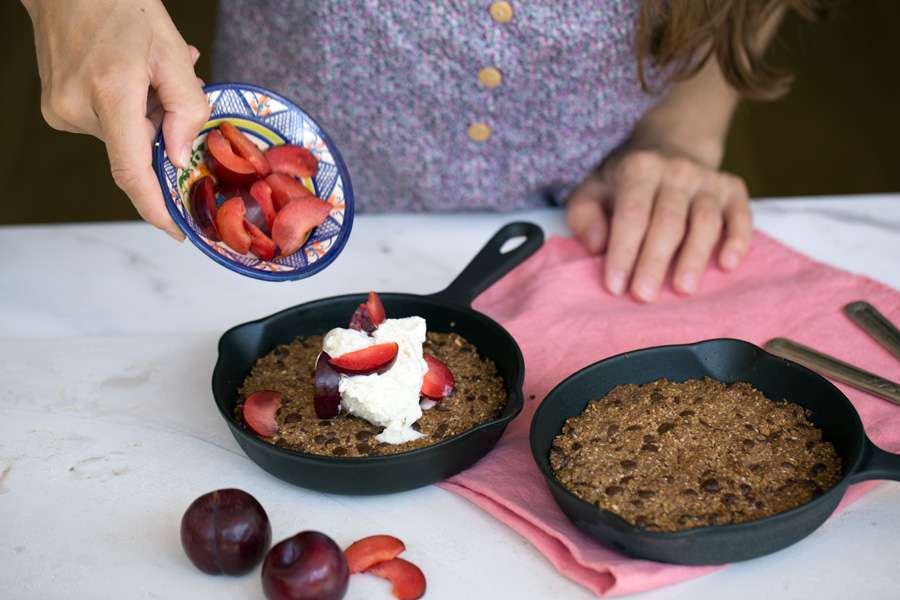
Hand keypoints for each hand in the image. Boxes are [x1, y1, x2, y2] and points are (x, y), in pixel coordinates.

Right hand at [23, 0, 208, 239]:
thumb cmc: (121, 7)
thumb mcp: (172, 53)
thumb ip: (187, 108)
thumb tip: (181, 159)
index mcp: (111, 94)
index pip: (132, 172)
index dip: (156, 208)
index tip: (176, 229)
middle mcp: (78, 110)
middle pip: (136, 150)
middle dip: (164, 132)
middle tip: (174, 89)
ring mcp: (61, 110)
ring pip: (123, 137)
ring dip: (147, 116)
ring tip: (152, 74)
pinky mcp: (56, 108)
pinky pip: (105, 124)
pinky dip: (127, 109)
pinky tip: (132, 77)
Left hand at [566, 150, 751, 301]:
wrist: (672, 149)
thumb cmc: (627, 184)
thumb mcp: (593, 190)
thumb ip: (585, 216)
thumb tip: (598, 245)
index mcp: (639, 168)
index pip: (632, 215)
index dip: (623, 252)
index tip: (615, 286)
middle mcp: (677, 170)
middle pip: (668, 221)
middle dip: (654, 261)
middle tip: (644, 296)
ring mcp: (708, 180)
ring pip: (705, 221)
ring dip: (694, 257)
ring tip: (682, 289)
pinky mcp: (733, 190)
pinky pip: (741, 216)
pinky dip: (737, 240)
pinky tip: (727, 265)